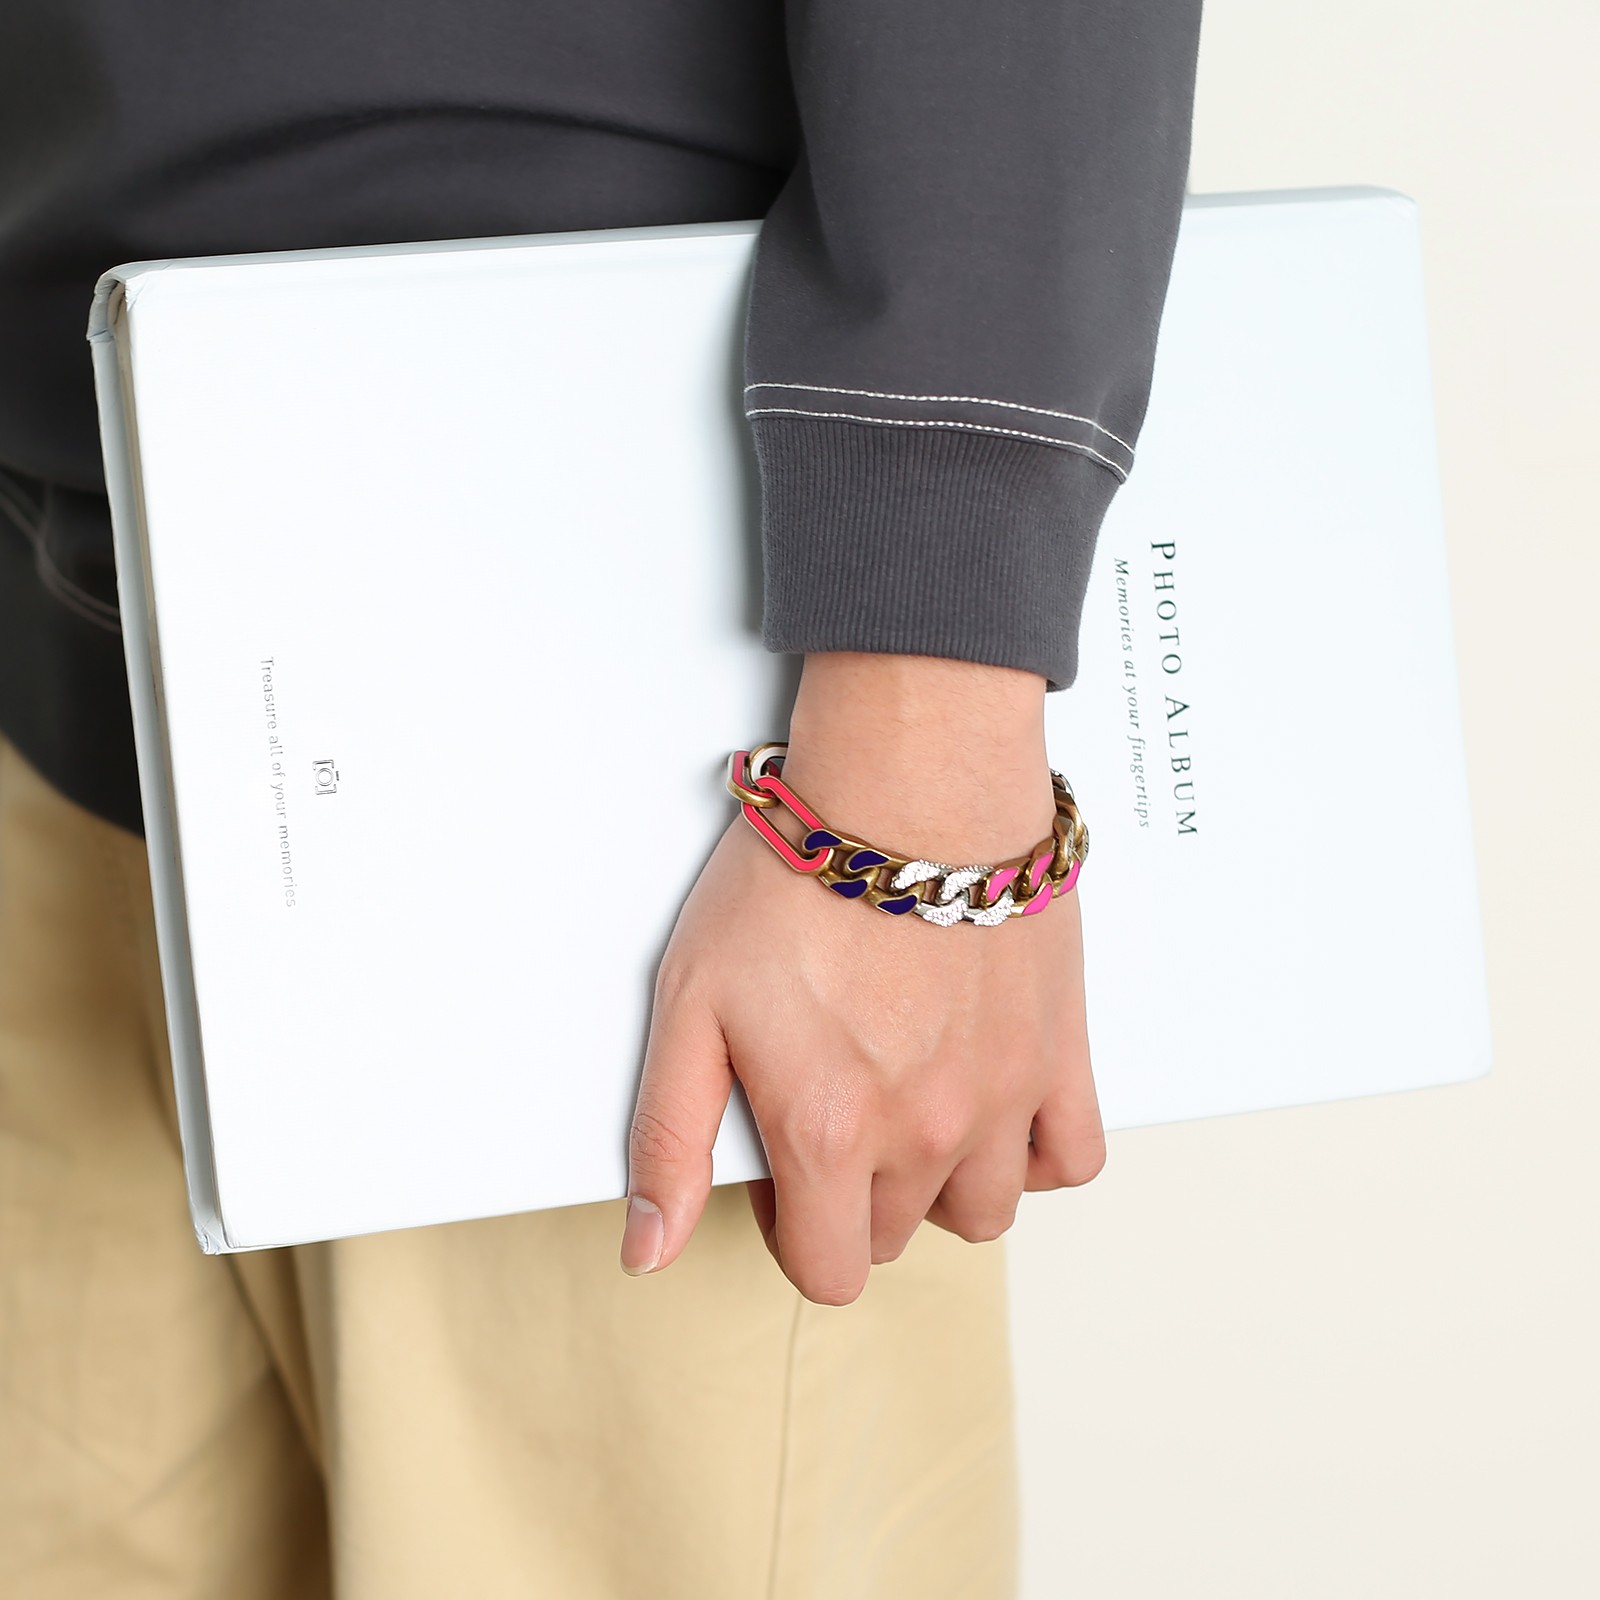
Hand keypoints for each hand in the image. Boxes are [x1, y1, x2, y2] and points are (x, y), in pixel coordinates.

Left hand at [620, 654, 1106, 1303]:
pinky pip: (1074, 1157)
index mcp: (829, 1132)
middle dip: (855, 1195)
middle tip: (838, 1105)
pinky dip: (1035, 1153)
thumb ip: (669, 1138)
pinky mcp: (1059, 1051)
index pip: (825, 1268)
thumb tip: (647, 1251)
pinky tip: (995, 1110)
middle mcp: (924, 1133)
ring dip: (942, 1184)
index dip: (793, 1228)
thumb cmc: (797, 878)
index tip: (787, 1164)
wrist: (910, 784)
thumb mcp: (691, 1003)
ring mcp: (1002, 1097)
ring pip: (984, 1212)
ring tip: (912, 1108)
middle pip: (894, 1234)